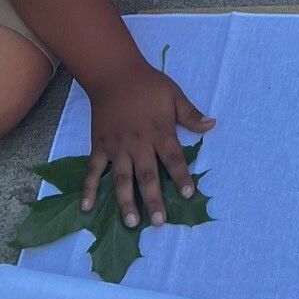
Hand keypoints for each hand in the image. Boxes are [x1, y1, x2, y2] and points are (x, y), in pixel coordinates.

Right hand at [82, 62, 214, 228]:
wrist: (114, 75)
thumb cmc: (149, 85)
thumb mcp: (174, 95)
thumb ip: (190, 114)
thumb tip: (212, 125)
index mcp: (159, 132)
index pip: (173, 158)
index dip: (182, 177)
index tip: (189, 195)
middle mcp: (138, 144)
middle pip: (147, 176)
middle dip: (153, 199)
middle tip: (158, 222)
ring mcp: (116, 147)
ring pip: (121, 179)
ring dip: (126, 201)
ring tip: (131, 223)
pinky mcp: (99, 147)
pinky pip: (92, 171)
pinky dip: (89, 189)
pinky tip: (87, 208)